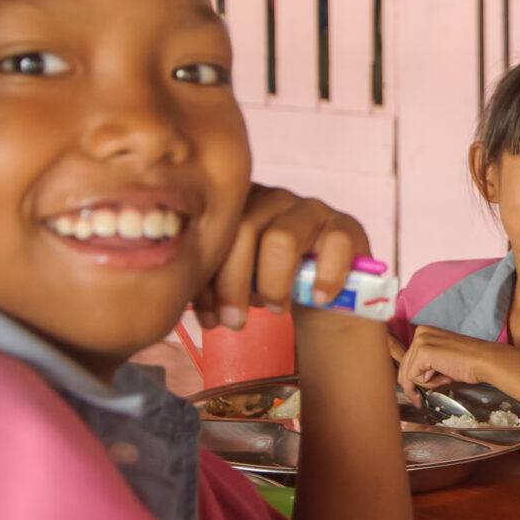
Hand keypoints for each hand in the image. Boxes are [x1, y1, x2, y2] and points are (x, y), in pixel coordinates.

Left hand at [195, 184, 368, 329]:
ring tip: (275, 310)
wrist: (321, 289)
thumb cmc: (268, 280)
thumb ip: (208, 277)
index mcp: (237, 204)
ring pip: (282, 238)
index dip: (206, 276)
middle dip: (233, 285)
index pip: (213, 229)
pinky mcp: (345, 226)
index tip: (207, 317)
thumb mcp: (235, 279)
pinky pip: (334, 244)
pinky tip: (318, 299)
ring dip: (273, 283)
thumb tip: (174, 292)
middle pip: (244, 230)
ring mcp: (310, 209)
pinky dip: (325, 277)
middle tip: (234, 322)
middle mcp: (272, 197)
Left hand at [392, 326, 499, 401]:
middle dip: (414, 385)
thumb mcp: (441, 359)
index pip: (407, 359)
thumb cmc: (467, 362)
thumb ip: (424, 364)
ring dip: (425, 383)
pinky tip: (444, 377)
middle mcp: (420, 333)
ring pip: (408, 374)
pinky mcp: (423, 352)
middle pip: (404, 367)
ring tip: (444, 379)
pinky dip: (428, 383)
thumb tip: (408, 381)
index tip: (417, 391)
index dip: (412, 378)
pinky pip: (413, 377)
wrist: (483, 361)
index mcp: (424, 332)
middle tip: (420, 398)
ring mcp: (421, 341)